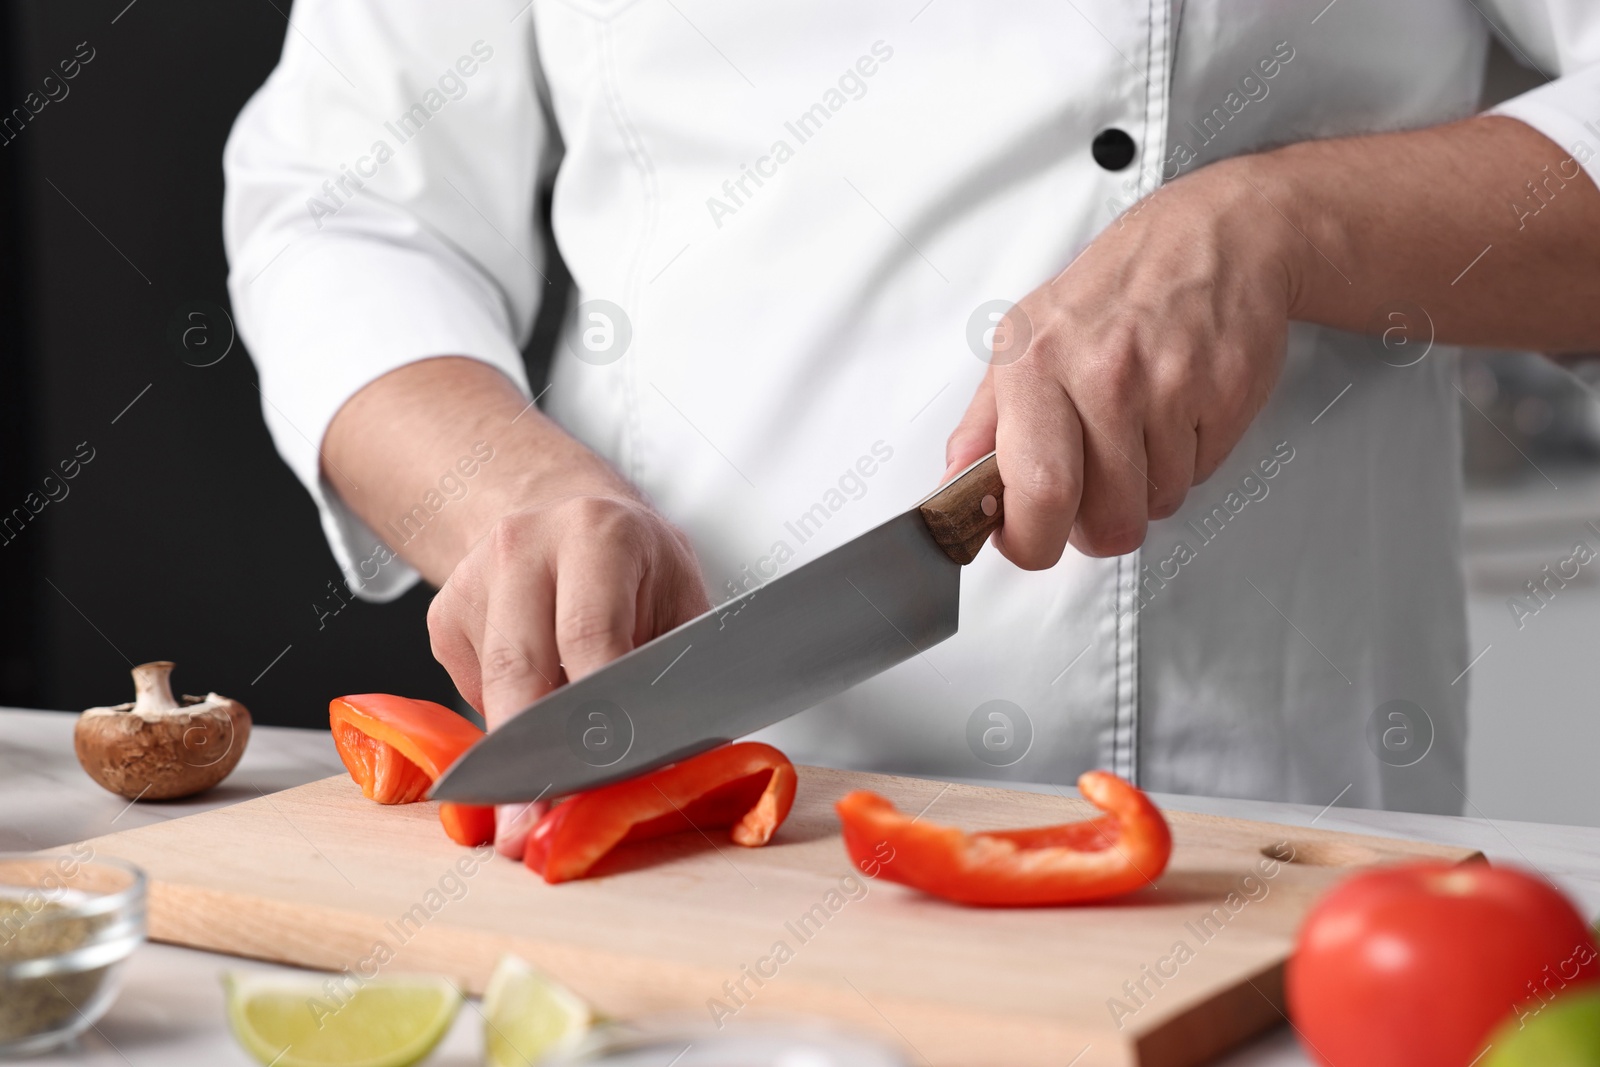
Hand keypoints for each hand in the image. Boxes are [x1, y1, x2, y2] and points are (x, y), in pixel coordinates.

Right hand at [427, 480, 709, 856]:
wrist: (571, 517)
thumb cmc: (640, 574)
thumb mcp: (680, 602)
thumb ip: (676, 674)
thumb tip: (672, 770)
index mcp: (599, 533)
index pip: (590, 635)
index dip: (595, 716)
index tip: (601, 778)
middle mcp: (526, 544)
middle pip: (520, 668)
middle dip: (532, 759)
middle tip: (532, 830)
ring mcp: (474, 576)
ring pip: (489, 687)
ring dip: (514, 759)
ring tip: (524, 817)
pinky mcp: (443, 612)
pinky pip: (471, 689)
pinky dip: (504, 721)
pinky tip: (536, 717)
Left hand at [944, 156, 1297, 565]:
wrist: (1213, 238)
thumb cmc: (1113, 292)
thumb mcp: (1023, 341)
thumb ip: (984, 426)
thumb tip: (952, 491)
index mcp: (1036, 365)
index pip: (1036, 494)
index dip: (1032, 541)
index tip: (1030, 539)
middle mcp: (1102, 373)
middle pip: (1105, 519)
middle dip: (1097, 529)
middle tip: (1093, 493)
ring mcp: (1170, 385)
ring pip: (1155, 504)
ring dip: (1146, 488)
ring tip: (1140, 429)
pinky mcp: (1226, 394)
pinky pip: (1200, 475)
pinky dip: (1187, 460)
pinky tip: (1177, 412)